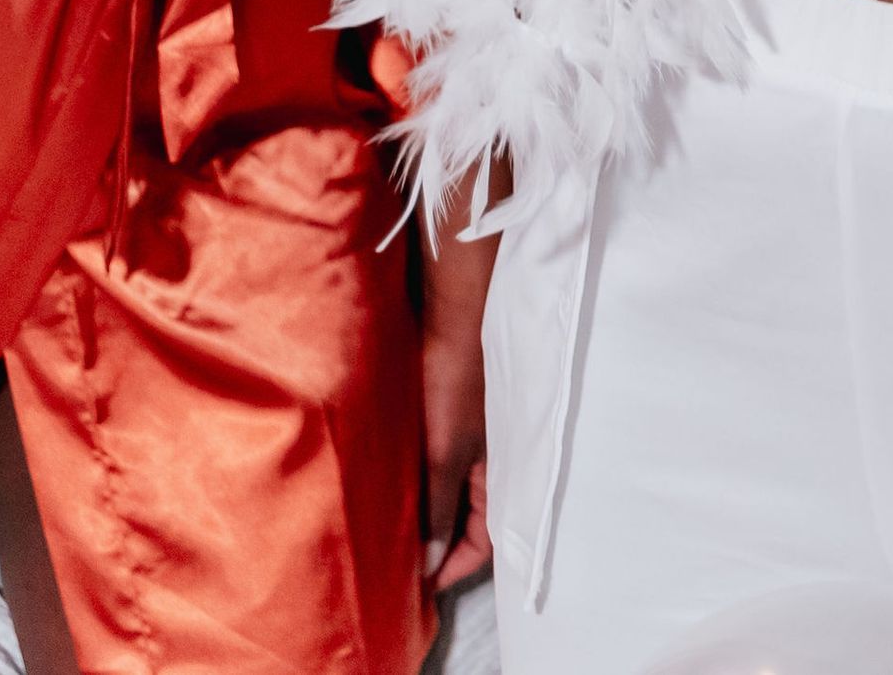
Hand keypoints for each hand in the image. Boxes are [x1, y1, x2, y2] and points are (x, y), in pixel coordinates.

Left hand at [422, 219, 493, 592]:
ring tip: (389, 524)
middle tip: (398, 559)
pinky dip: (421, 478)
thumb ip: (437, 507)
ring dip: (426, 508)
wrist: (454, 307)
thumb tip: (428, 564)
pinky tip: (393, 480)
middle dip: (438, 541)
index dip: (452, 565)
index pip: (484, 539)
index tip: (418, 584)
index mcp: (502, 470)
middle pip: (468, 516)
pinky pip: (441, 460)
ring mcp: (475, 431)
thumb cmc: (456, 376)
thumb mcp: (444, 450)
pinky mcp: (455, 409)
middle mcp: (493, 455)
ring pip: (453, 487)